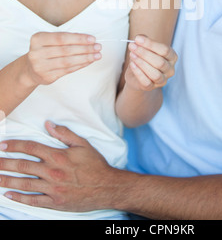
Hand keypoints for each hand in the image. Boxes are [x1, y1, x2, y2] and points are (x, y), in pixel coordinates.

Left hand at [0, 122, 115, 211]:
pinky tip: (9, 195)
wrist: (107, 187)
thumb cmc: (95, 165)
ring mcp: (52, 189)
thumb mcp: (83, 144)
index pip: (31, 148)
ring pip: (24, 184)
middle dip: (5, 163)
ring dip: (7, 180)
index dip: (15, 146)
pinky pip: (33, 200)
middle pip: (23, 166)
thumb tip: (48, 124)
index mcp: (58, 156)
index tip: (3, 145)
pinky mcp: (55, 202)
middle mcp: (52, 172)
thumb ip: (64, 134)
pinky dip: (20, 198)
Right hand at [24, 32, 101, 86]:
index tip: (92, 39)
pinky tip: (89, 61)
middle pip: (66, 50)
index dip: (78, 38)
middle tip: (98, 47)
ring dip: (85, 58)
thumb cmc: (44, 50)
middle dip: (85, 48)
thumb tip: (88, 39)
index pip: (61, 38)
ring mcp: (41, 66)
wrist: (30, 69)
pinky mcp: (47, 77)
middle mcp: (36, 53)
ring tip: (97, 55)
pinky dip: (80, 65)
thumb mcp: (49, 40)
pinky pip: (68, 70)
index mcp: (37, 39)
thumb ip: (66, 38)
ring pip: (68, 61)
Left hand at [126, 35, 176, 90]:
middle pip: (160, 62)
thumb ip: (143, 40)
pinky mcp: (152, 87)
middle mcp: (170, 69)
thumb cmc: (144, 58)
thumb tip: (139, 38)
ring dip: (142, 63)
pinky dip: (138, 73)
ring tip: (131, 55)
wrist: (136, 74)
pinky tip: (132, 65)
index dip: (151, 44)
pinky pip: (147, 82)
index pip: (165, 50)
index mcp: (172, 57)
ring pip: (155, 74)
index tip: (137, 39)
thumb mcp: (144, 47)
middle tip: (132, 46)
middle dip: (144, 53)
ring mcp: (162, 80)